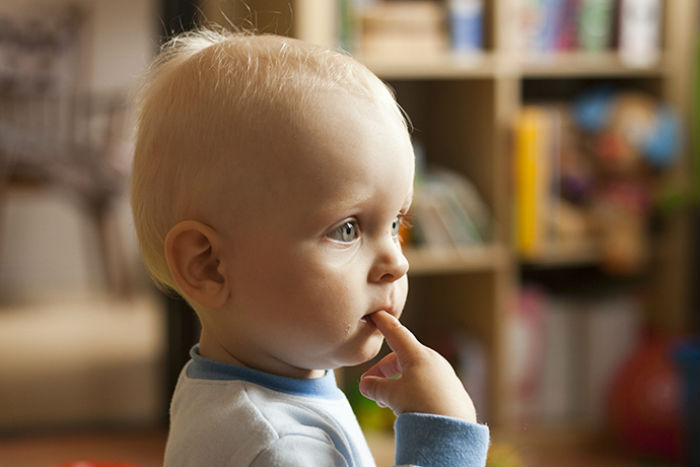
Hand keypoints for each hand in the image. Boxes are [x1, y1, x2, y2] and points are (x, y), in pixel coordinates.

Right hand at [358, 311, 476, 422]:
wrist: (454, 430)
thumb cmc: (422, 407)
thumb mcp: (391, 396)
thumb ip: (375, 387)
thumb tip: (366, 385)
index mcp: (417, 355)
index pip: (396, 333)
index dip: (384, 324)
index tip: (376, 315)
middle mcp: (434, 361)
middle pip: (402, 358)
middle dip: (384, 371)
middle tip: (370, 389)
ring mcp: (445, 376)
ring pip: (415, 373)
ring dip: (398, 383)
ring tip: (387, 403)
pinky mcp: (453, 392)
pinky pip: (428, 385)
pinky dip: (414, 391)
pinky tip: (410, 408)